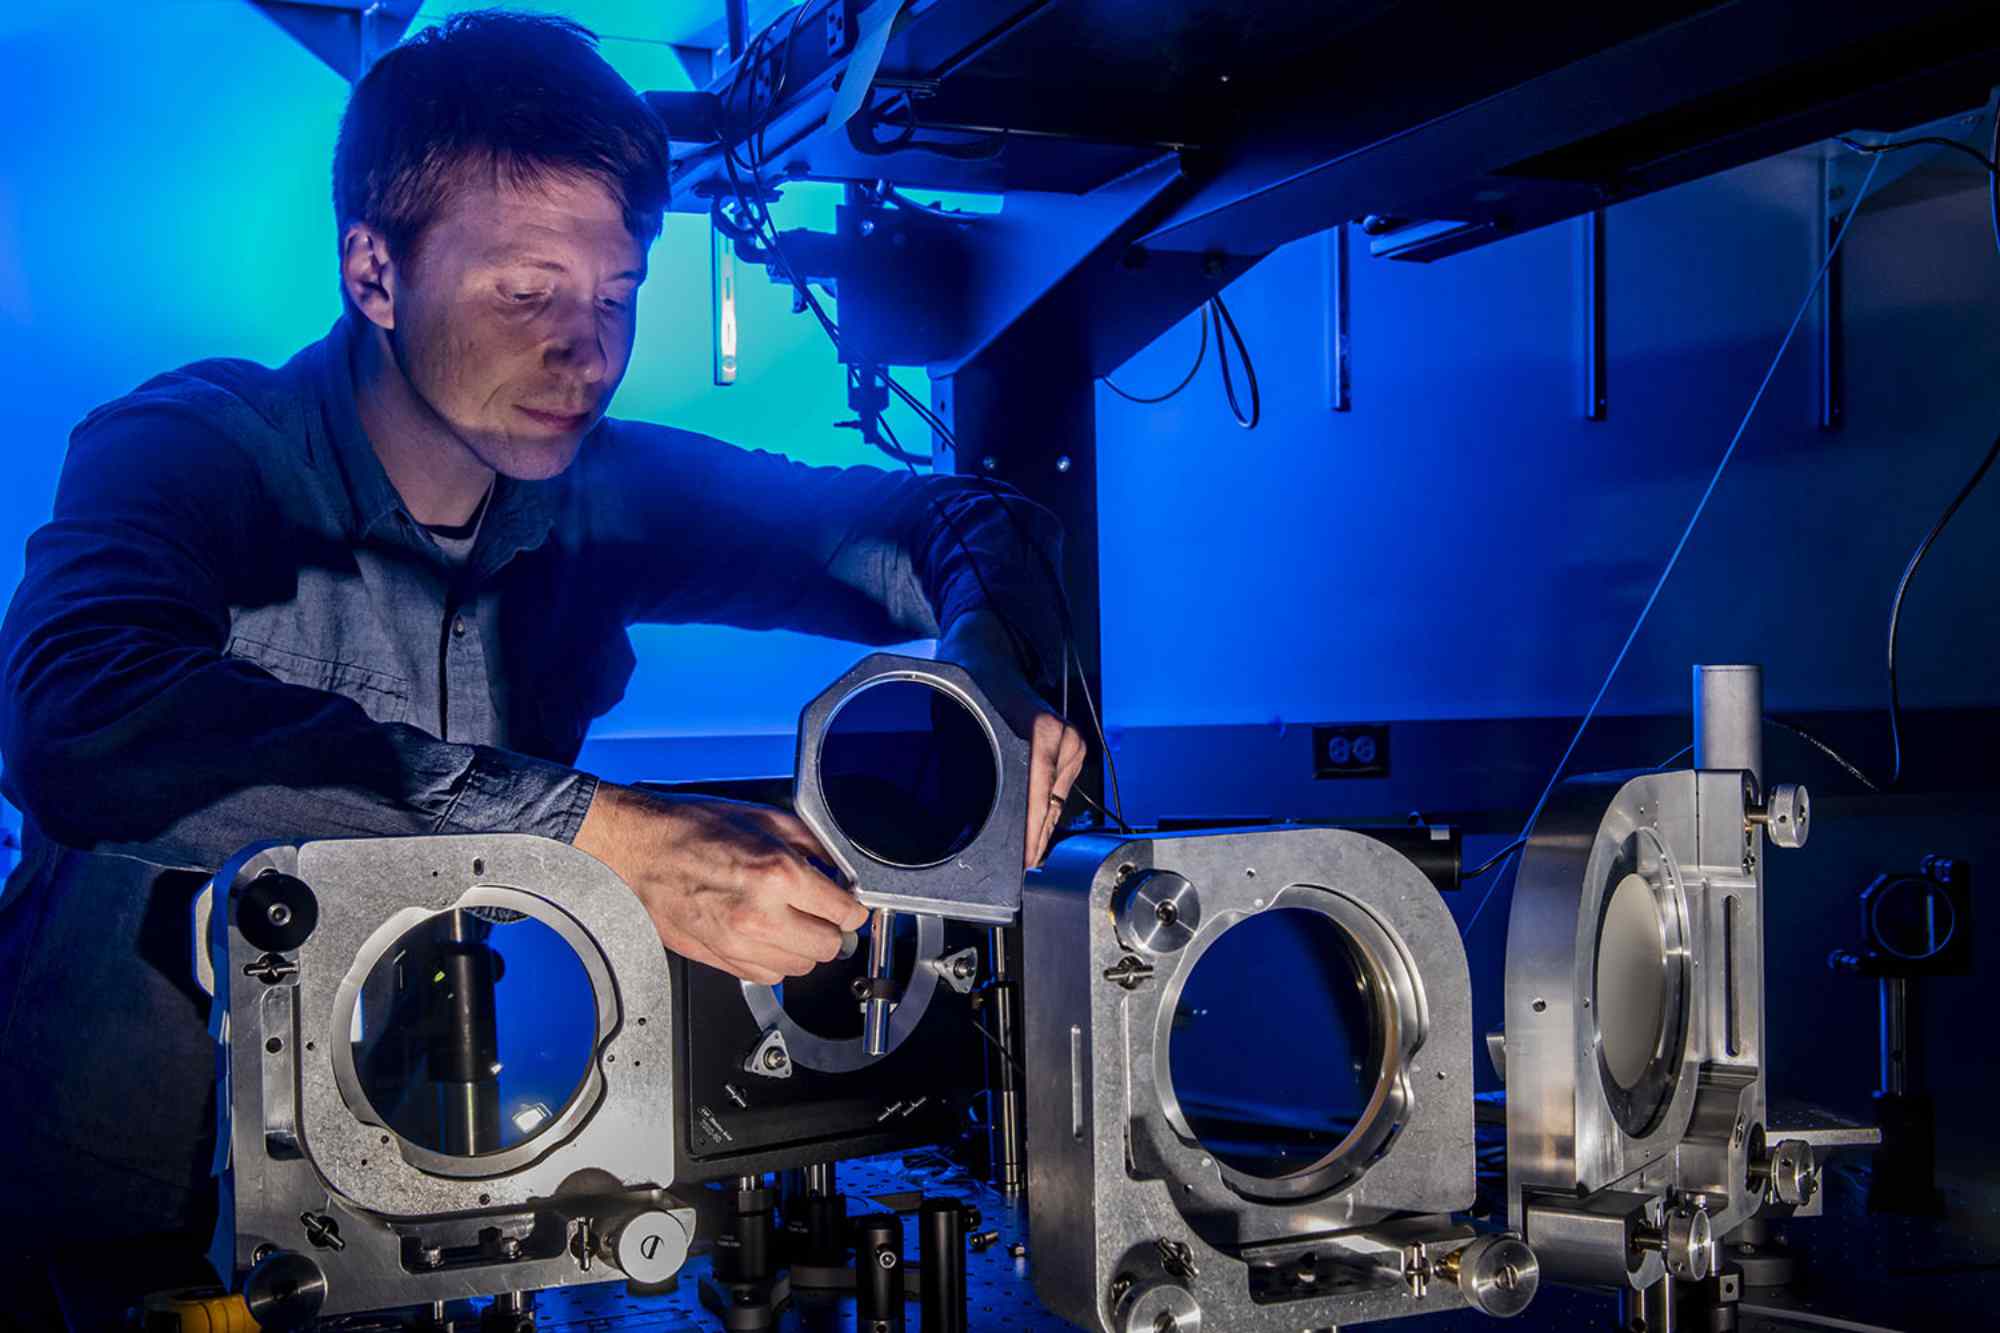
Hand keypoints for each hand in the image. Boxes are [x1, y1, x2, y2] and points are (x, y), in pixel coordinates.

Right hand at [573, 784, 868, 983]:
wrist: (637, 848)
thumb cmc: (690, 829)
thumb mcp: (763, 818)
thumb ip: (812, 845)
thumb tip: (840, 868)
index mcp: (777, 875)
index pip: (843, 913)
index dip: (852, 908)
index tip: (849, 905)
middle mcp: (760, 916)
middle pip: (828, 948)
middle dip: (832, 930)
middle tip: (822, 912)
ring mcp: (737, 944)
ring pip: (800, 968)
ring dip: (804, 948)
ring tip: (791, 922)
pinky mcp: (718, 959)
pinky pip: (767, 976)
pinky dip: (774, 961)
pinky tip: (766, 936)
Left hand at [938, 611, 1087, 868]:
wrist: (986, 655)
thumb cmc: (972, 687)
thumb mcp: (965, 731)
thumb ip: (970, 776)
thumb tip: (976, 821)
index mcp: (1043, 733)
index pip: (1041, 799)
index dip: (1029, 837)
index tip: (1021, 863)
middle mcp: (1064, 739)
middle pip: (1051, 808)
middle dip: (1032, 841)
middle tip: (1015, 871)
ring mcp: (1070, 745)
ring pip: (1055, 804)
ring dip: (1036, 828)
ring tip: (1018, 855)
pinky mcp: (1069, 751)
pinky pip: (1055, 792)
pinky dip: (1040, 811)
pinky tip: (1025, 829)